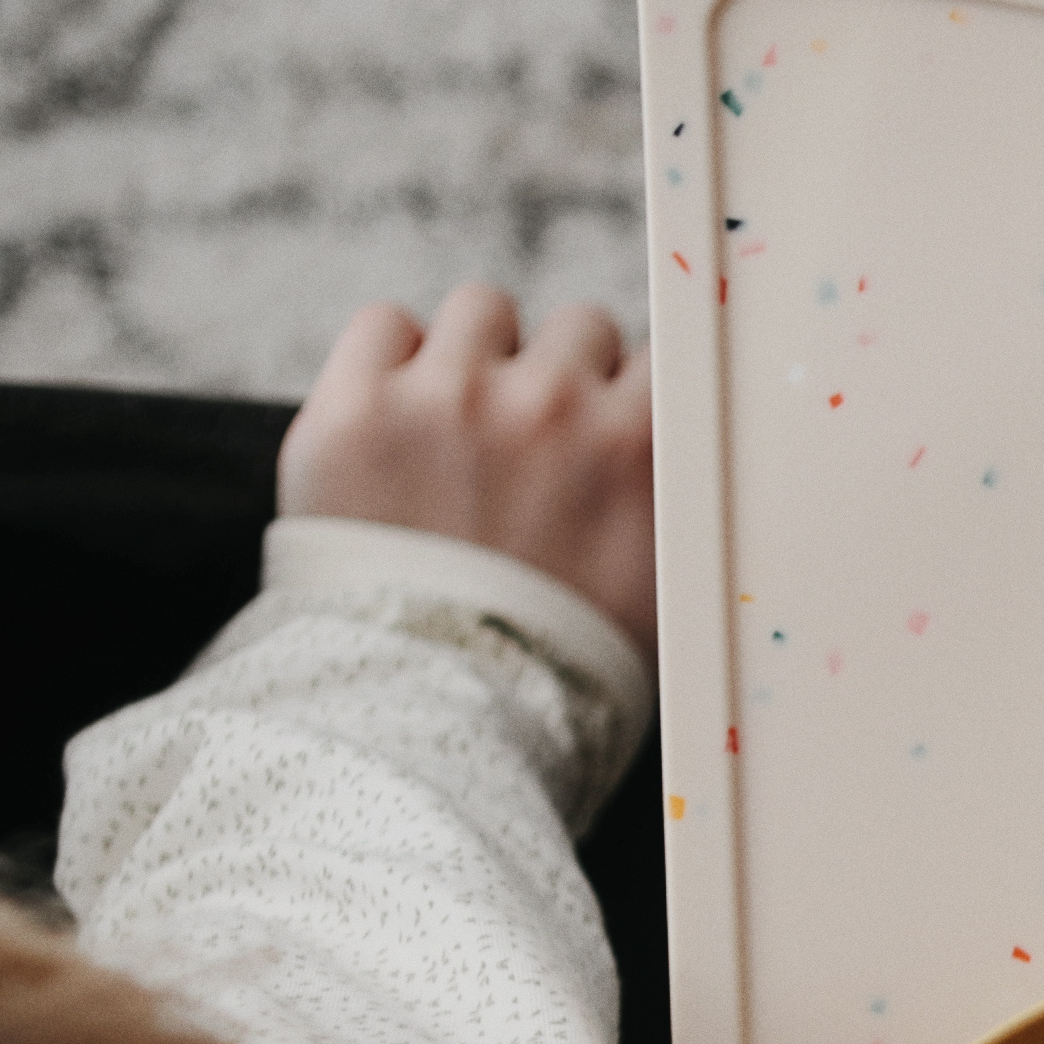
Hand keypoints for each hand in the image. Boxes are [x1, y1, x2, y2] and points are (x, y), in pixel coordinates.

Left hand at [279, 285, 657, 652]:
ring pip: (483, 311)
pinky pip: (385, 324)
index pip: (659, 365)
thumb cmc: (562, 685)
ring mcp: (450, 397)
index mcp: (641, 451)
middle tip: (536, 452)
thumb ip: (674, 514)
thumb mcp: (661, 602)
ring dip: (479, 359)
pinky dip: (392, 363)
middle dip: (562, 380)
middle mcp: (554, 405)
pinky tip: (397, 425)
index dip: (632, 405)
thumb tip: (687, 466)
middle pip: (578, 329)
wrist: (438, 732)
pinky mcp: (356, 407)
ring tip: (461, 434)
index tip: (610, 443)